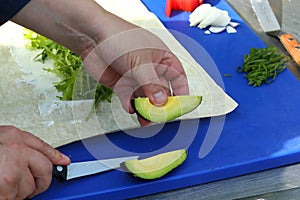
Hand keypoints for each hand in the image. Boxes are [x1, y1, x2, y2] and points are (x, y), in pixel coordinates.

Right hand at [0, 126, 69, 198]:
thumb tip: (43, 158)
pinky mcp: (6, 186)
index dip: (55, 156)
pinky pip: (17, 197)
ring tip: (4, 186)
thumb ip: (19, 146)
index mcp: (14, 136)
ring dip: (20, 192)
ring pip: (30, 186)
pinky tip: (1, 190)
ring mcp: (12, 168)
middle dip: (42, 181)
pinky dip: (10, 198)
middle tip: (35, 187)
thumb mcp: (0, 140)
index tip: (64, 162)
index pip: (43, 147)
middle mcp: (17, 149)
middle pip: (45, 168)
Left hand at [11, 0, 188, 125]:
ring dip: (145, 109)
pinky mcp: (121, 84)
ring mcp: (136, 77)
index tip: (180, 106)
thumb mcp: (140, 62)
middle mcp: (150, 69)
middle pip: (161, 92)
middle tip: (158, 115)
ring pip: (145, 98)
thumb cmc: (119, 38)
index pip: (177, 77)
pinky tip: (130, 108)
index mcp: (162, 58)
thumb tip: (161, 102)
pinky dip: (130, 105)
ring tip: (145, 119)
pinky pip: (129, 99)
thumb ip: (151, 84)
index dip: (181, 92)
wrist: (91, 37)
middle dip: (160, 105)